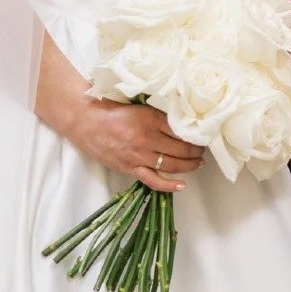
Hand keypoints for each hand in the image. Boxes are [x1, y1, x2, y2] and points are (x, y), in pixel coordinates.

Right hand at [71, 97, 203, 192]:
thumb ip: (160, 114)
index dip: (196, 135)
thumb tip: (183, 120)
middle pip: (181, 149)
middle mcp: (147, 138)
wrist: (86, 121)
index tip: (204, 136)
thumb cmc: (113, 110)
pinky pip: (153, 180)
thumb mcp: (140, 106)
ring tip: (199, 163)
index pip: (182, 131)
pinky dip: (169, 185)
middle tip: (204, 150)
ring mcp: (139, 155)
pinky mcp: (130, 168)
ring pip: (171, 165)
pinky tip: (182, 185)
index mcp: (151, 119)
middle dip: (197, 152)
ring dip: (189, 166)